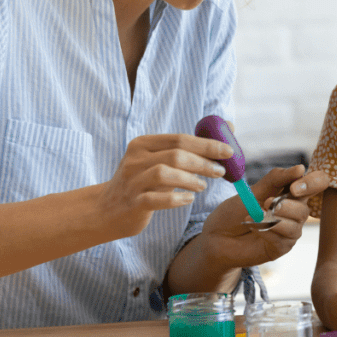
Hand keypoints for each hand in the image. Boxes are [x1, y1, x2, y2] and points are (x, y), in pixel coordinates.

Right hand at [97, 134, 229, 238]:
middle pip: (175, 154)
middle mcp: (135, 160)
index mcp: (142, 144)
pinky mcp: (133, 203)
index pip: (179, 138)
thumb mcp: (158, 160)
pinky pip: (157, 199)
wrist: (107, 209)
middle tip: (221, 171)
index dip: (206, 144)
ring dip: (190, 179)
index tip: (228, 151)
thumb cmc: (142, 181)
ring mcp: (132, 181)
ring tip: (202, 185)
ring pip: (165, 173)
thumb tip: (228, 126)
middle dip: (203, 162)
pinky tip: (188, 198)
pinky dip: (177, 198)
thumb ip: (189, 146)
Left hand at [199, 165, 328, 266]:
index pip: (317, 184)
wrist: (216, 237)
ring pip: (296, 224)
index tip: (293, 187)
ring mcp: (289, 231)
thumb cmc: (234, 212)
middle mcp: (294, 212)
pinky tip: (253, 228)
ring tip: (252, 216)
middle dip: (285, 205)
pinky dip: (266, 231)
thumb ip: (276, 179)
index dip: (313, 183)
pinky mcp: (282, 247)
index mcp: (291, 193)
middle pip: (305, 208)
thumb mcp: (254, 191)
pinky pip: (283, 238)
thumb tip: (301, 168)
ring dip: (273, 218)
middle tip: (265, 203)